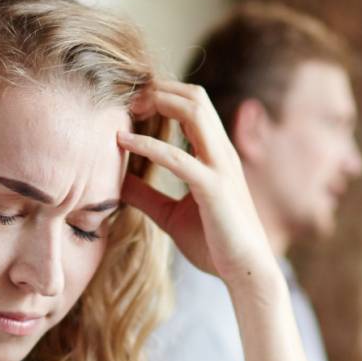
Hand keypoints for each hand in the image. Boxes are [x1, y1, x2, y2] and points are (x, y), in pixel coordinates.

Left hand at [118, 80, 277, 287]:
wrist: (246, 272)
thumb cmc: (215, 245)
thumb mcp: (170, 215)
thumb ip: (146, 195)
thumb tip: (116, 181)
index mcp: (215, 156)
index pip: (193, 106)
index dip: (163, 95)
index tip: (132, 103)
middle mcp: (221, 153)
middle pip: (195, 97)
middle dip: (159, 88)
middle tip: (127, 96)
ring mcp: (220, 168)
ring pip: (194, 111)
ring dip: (158, 101)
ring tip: (128, 107)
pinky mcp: (213, 188)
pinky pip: (177, 157)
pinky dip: (147, 144)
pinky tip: (123, 140)